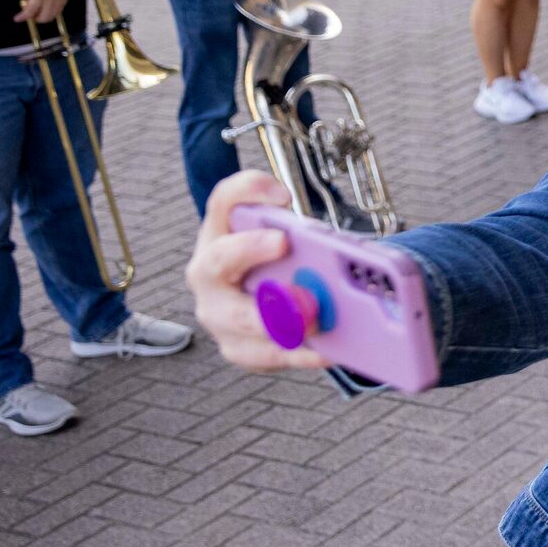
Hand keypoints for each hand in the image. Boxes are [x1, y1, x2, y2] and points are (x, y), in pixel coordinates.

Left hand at [19, 0, 77, 25]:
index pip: (31, 10)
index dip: (23, 16)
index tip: (17, 18)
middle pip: (43, 17)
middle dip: (34, 18)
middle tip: (28, 14)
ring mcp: (59, 0)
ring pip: (52, 16)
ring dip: (43, 17)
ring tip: (37, 12)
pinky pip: (57, 11)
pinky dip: (51, 13)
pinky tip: (46, 7)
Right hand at [187, 172, 329, 374]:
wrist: (261, 307)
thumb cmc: (277, 265)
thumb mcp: (286, 242)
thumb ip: (303, 236)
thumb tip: (339, 246)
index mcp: (218, 235)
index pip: (223, 201)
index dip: (248, 191)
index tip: (284, 194)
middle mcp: (208, 272)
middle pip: (218, 258)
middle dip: (249, 249)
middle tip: (283, 242)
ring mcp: (216, 313)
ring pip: (238, 316)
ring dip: (276, 315)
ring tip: (312, 315)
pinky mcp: (236, 348)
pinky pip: (265, 354)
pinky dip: (298, 353)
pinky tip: (324, 351)